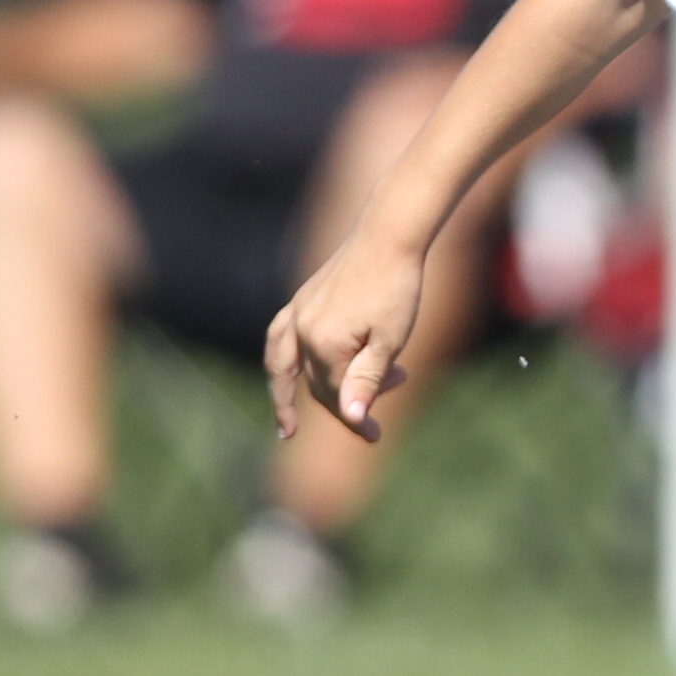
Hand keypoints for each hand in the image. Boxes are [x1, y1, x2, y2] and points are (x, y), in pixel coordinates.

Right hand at [265, 230, 426, 443]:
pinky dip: (279, 363)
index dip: (355, 420)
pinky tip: (284, 372)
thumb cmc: (396, 289)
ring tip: (286, 425)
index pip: (335, 395)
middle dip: (344, 404)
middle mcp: (300, 331)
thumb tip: (350, 417)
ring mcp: (295, 314)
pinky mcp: (299, 301)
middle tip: (374, 425)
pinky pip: (279, 341)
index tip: (375, 437)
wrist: (387, 238)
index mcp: (324, 345)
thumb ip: (367, 380)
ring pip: (283, 366)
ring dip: (284, 395)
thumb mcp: (390, 340)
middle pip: (316, 384)